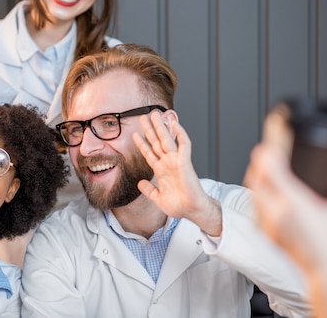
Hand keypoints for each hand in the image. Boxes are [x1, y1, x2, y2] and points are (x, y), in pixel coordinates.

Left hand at [133, 111, 221, 234]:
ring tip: (154, 114)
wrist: (192, 211)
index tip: (134, 134)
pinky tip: (175, 124)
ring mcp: (176, 161)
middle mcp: (167, 163)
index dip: (141, 143)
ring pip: (167, 140)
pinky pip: (184, 145)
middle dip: (149, 130)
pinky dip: (180, 134)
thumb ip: (149, 190)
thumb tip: (139, 183)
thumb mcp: (158, 198)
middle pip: (156, 142)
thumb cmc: (179, 206)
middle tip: (142, 117)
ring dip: (161, 127)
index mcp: (161, 171)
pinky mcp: (185, 162)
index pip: (149, 153)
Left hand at [244, 109, 326, 272]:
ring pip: (255, 189)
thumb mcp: (324, 207)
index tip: (273, 131)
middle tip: (272, 142)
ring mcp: (267, 223)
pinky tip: (270, 186)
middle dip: (264, 158)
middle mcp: (275, 214)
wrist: (326, 271)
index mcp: (293, 204)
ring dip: (261, 173)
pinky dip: (261, 190)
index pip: (272, 167)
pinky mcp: (266, 231)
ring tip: (270, 160)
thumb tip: (296, 168)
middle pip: (258, 176)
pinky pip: (257, 204)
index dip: (270, 147)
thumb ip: (315, 184)